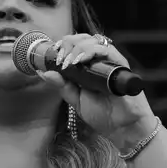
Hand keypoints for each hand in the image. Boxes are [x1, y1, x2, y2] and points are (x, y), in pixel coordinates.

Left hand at [37, 33, 154, 148]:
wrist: (123, 128)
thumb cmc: (102, 114)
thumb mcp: (76, 99)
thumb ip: (62, 85)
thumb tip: (43, 72)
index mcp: (88, 66)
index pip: (75, 44)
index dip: (63, 45)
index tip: (53, 54)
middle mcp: (100, 60)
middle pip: (82, 38)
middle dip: (67, 44)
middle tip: (60, 59)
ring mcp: (111, 62)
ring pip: (93, 41)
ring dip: (77, 48)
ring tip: (68, 63)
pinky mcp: (121, 65)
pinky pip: (107, 50)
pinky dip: (91, 51)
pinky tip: (80, 61)